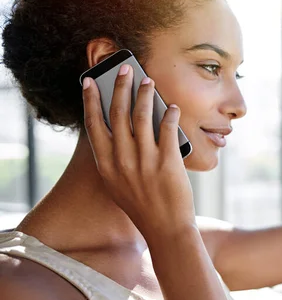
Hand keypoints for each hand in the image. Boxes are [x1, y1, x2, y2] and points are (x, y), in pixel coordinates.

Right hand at [82, 65, 195, 241]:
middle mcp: (121, 161)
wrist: (165, 229)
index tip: (90, 81)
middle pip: (118, 114)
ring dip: (145, 95)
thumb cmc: (143, 205)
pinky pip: (168, 130)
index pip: (94, 125)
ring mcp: (144, 162)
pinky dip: (170, 114)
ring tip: (149, 81)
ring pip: (142, 117)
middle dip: (120, 87)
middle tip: (125, 70)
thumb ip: (116, 158)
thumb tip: (123, 126)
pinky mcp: (167, 163)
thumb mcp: (118, 184)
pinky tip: (173, 107)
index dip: (91, 100)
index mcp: (106, 166)